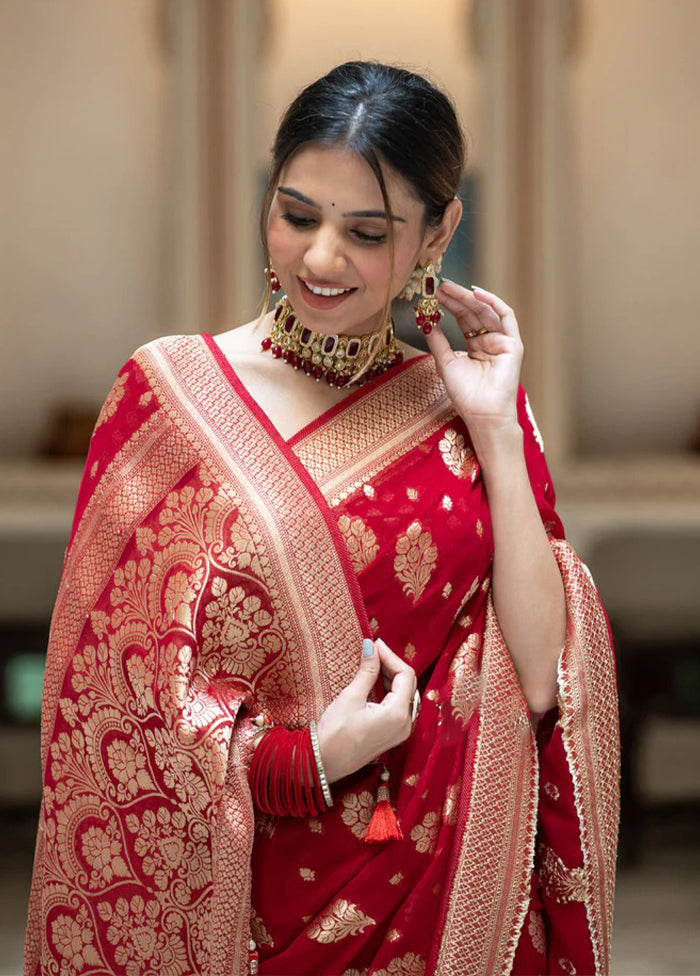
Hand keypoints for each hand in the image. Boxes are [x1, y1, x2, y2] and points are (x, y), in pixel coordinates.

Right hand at [316, 638, 416, 783]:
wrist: (323, 763)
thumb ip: (367, 671)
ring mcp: (400, 732)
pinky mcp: (392, 735)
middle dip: (392, 665)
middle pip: (408, 685)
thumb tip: (371, 646)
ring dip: (391, 677)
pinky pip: (398, 707)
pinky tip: (375, 682)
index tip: (375, 644)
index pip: (406, 675)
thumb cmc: (334, 732)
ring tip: (373, 663)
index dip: (391, 656)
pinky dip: (389, 691)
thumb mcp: (351, 697)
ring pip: (404, 695)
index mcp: (398, 714)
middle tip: (373, 651)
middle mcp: (405, 724)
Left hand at [426, 280, 522, 439]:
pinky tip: (475, 293)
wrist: (482, 413)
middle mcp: (490, 341)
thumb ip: (437, 341)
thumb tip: (425, 321)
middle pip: (473, 312)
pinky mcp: (513, 344)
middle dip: (457, 298)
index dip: (450, 305)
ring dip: (469, 297)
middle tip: (439, 286)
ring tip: (450, 288)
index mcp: (475, 346)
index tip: (433, 294)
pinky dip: (493, 302)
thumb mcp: (445, 362)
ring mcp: (502, 341)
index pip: (463, 319)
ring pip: (486, 311)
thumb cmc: (465, 394)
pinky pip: (506, 317)